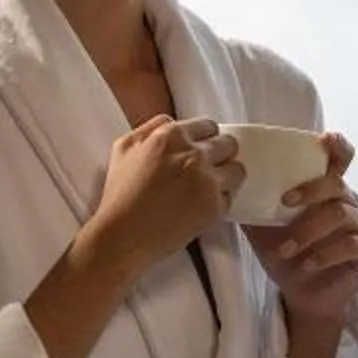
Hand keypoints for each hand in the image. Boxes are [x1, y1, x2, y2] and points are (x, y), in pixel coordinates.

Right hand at [83, 115, 242, 278]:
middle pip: (228, 144)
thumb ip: (152, 128)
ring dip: (227, 176)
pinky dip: (220, 200)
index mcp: (172, 135)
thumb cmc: (120, 192)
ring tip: (210, 186)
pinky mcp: (215, 206)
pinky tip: (202, 204)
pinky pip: (231, 196)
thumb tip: (174, 123)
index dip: (205, 138)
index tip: (201, 148)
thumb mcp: (124, 146)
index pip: (208, 126)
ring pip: (238, 169)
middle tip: (208, 167)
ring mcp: (208, 181)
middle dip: (221, 154)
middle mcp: (194, 154)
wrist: (124, 234)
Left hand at [241, 131, 357, 326]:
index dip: (337, 147)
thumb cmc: (285, 255)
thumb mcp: (261, 227)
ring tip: (286, 249)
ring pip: (342, 214)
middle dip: (311, 190)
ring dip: (310, 230)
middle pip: (337, 184)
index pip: (340, 158)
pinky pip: (352, 245)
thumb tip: (225, 181)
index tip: (325, 141)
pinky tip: (307, 264)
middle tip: (284, 203)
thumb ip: (252, 204)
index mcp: (325, 190)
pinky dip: (326, 254)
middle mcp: (347, 202)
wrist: (302, 295)